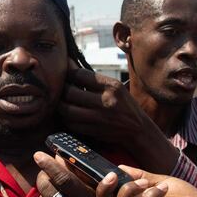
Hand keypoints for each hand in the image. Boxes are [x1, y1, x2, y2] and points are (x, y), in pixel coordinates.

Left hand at [59, 68, 177, 172]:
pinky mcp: (93, 131)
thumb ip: (93, 79)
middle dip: (61, 89)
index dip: (68, 72)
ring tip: (61, 100)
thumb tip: (69, 66)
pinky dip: (66, 118)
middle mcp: (106, 101)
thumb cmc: (124, 105)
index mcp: (111, 87)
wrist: (138, 130)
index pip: (80, 74)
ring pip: (66, 109)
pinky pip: (71, 123)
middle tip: (58, 87)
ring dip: (60, 104)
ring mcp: (99, 118)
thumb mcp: (115, 87)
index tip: (63, 72)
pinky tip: (68, 114)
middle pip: (70, 92)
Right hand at [98, 166, 196, 196]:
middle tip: (113, 176)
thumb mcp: (159, 181)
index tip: (107, 172)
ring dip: (129, 190)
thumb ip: (139, 176)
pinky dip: (151, 196)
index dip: (98, 188)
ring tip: (147, 182)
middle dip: (103, 190)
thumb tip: (118, 167)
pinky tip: (163, 188)